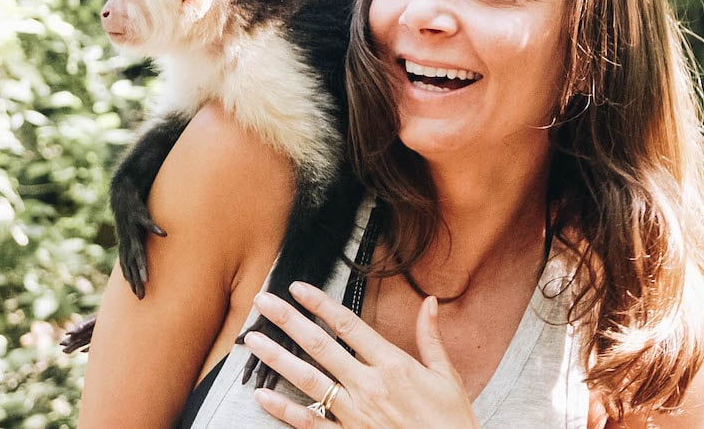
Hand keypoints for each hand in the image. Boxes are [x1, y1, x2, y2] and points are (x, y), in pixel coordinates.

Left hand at [244, 281, 479, 427]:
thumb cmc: (451, 421)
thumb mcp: (447, 376)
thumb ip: (430, 337)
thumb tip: (429, 303)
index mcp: (393, 365)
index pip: (349, 325)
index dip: (320, 304)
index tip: (298, 288)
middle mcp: (369, 385)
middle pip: (320, 346)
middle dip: (289, 321)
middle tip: (263, 302)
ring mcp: (355, 414)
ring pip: (308, 381)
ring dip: (278, 359)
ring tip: (253, 341)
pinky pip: (310, 423)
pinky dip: (284, 410)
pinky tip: (263, 397)